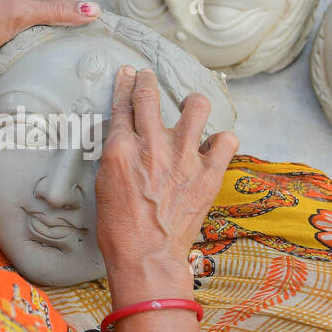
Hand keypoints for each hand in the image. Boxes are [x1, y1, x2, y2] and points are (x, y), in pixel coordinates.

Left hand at [0, 0, 98, 73]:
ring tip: (53, 53)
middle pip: (56, 12)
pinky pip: (36, 36)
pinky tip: (41, 55)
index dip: (70, 18)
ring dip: (49, 40)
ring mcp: (17, 10)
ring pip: (47, 26)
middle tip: (65, 48)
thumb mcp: (21, 14)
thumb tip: (93, 9)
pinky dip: (39, 46)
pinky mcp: (13, 29)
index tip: (79, 38)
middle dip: (59, 29)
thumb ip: (57, 11)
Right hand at [96, 67, 238, 305]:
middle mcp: (152, 146)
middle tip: (148, 78)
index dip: (126, 84)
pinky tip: (213, 147)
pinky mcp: (208, 174)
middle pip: (149, 95)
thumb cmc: (120, 229)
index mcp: (120, 150)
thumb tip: (126, 138)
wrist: (147, 258)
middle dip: (148, 80)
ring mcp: (184, 157)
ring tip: (191, 109)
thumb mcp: (105, 185)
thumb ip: (117, 155)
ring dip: (192, 104)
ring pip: (196, 106)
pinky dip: (220, 141)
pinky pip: (226, 141)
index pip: (123, 104)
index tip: (129, 74)